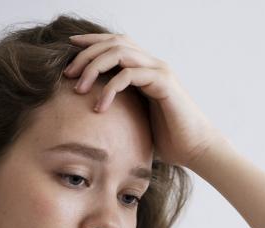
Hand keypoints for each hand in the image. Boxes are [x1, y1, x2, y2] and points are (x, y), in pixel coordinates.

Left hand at [63, 33, 225, 168]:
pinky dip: (110, 88)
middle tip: (68, 73)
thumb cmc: (168, 139)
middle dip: (86, 54)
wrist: (196, 149)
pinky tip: (99, 106)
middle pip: (114, 42)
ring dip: (94, 67)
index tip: (69, 49)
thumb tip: (90, 114)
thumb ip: (120, 107)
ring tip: (78, 87)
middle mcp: (153, 64)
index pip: (116, 43)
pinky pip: (130, 75)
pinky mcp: (164, 83)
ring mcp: (159, 71)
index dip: (91, 41)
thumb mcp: (137, 118)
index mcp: (146, 68)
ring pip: (119, 53)